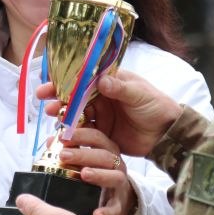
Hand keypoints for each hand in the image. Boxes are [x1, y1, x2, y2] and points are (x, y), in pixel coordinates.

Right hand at [38, 70, 179, 156]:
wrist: (167, 135)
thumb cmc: (157, 107)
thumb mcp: (140, 94)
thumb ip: (120, 88)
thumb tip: (101, 80)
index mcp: (110, 81)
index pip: (82, 78)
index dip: (64, 81)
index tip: (48, 86)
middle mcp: (102, 96)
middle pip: (74, 96)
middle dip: (58, 100)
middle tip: (46, 105)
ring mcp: (100, 115)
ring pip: (75, 114)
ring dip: (63, 116)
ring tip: (54, 119)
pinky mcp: (101, 133)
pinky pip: (83, 132)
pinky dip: (72, 133)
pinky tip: (62, 135)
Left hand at [55, 124, 135, 214]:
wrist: (120, 199)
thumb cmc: (99, 174)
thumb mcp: (87, 160)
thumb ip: (71, 149)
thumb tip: (52, 140)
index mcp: (107, 150)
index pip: (97, 137)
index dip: (80, 135)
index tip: (63, 136)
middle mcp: (116, 165)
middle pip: (104, 155)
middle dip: (83, 154)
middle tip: (64, 155)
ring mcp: (119, 185)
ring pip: (115, 177)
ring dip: (99, 174)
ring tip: (84, 174)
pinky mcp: (119, 205)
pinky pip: (115, 208)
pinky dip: (107, 210)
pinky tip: (96, 213)